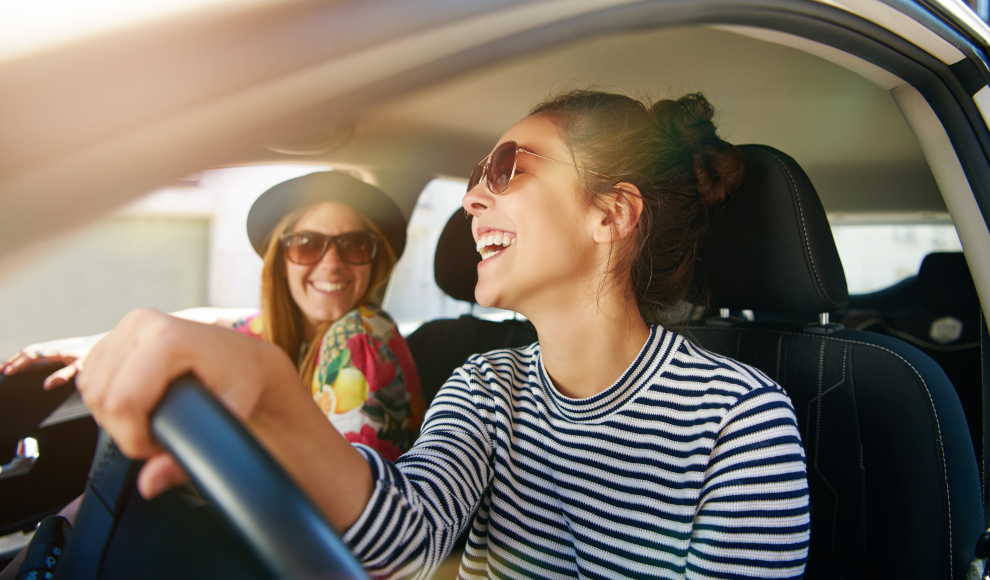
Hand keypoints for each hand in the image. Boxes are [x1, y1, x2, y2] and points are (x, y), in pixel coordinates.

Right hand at [0, 334, 104, 387]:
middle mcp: (51, 346)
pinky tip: (19, 362)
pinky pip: (34, 351)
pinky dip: (23, 356)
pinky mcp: (53, 347)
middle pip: (26, 352)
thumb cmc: (92, 356)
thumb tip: (46, 385)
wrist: (101, 343)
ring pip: (28, 351)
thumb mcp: (80, 367)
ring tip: (3, 367)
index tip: (7, 373)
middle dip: (11, 361)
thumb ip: (64, 375)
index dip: (18, 364)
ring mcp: (51, 346)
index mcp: (56, 350)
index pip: (32, 356)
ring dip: (15, 358)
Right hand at [76, 308, 300, 498]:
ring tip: (153, 419)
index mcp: (167, 337)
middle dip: (125, 429)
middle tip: (160, 435)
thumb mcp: (229, 416)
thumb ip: (191, 452)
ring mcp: (126, 326)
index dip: (134, 437)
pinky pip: (89, 377)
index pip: (121, 402)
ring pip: (90, 389)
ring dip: (114, 416)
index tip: (160, 446)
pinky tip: (138, 404)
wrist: (248, 357)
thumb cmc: (243, 380)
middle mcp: (142, 324)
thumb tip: (150, 484)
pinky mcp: (115, 335)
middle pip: (102, 397)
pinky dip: (107, 399)